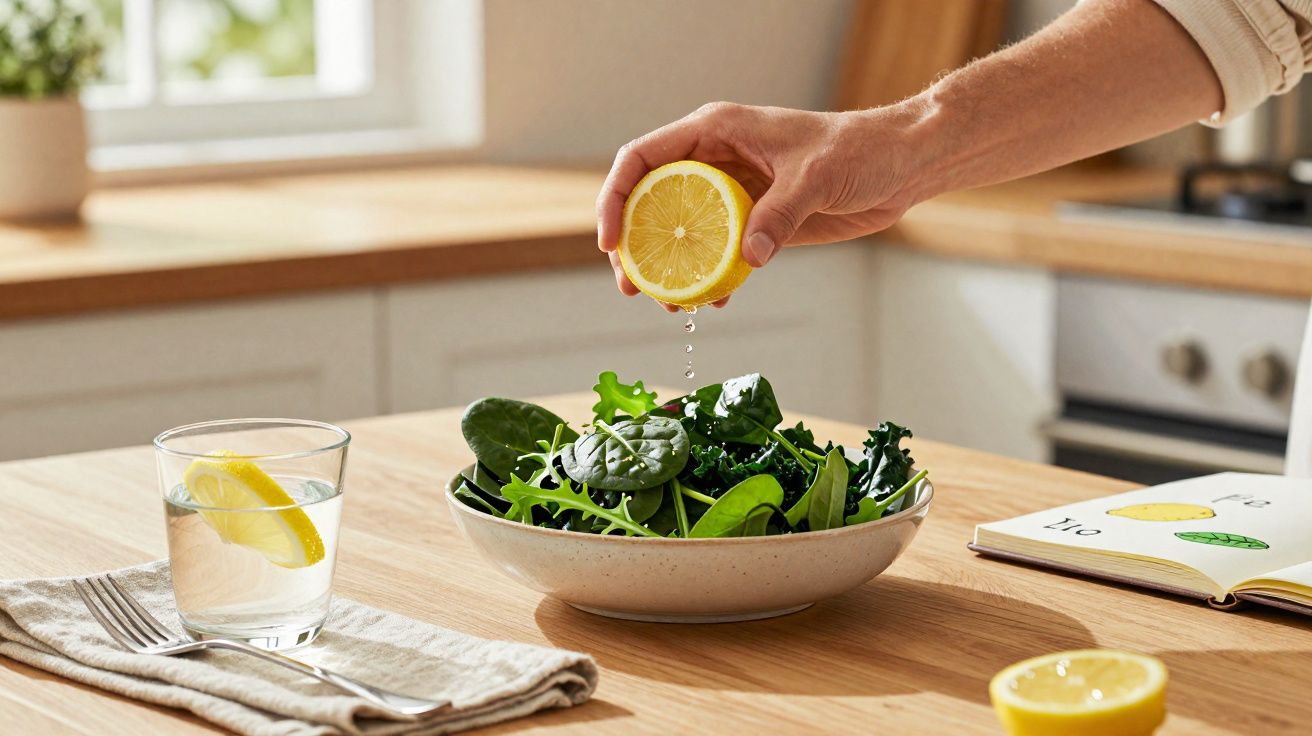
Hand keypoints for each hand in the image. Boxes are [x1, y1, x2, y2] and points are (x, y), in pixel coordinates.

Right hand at [596, 102, 924, 307]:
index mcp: (715, 132)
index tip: (611, 243)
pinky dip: (709, 278)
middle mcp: (714, 159)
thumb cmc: (860, 150)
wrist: (901, 166)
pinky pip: (717, 252)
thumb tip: (747, 258)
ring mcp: (732, 192)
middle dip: (634, 246)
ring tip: (668, 305)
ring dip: (669, 270)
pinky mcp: (755, 221)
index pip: (643, 160)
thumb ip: (778, 215)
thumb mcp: (816, 178)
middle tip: (631, 286)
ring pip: (680, 232)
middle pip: (650, 200)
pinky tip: (713, 302)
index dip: (616, 198)